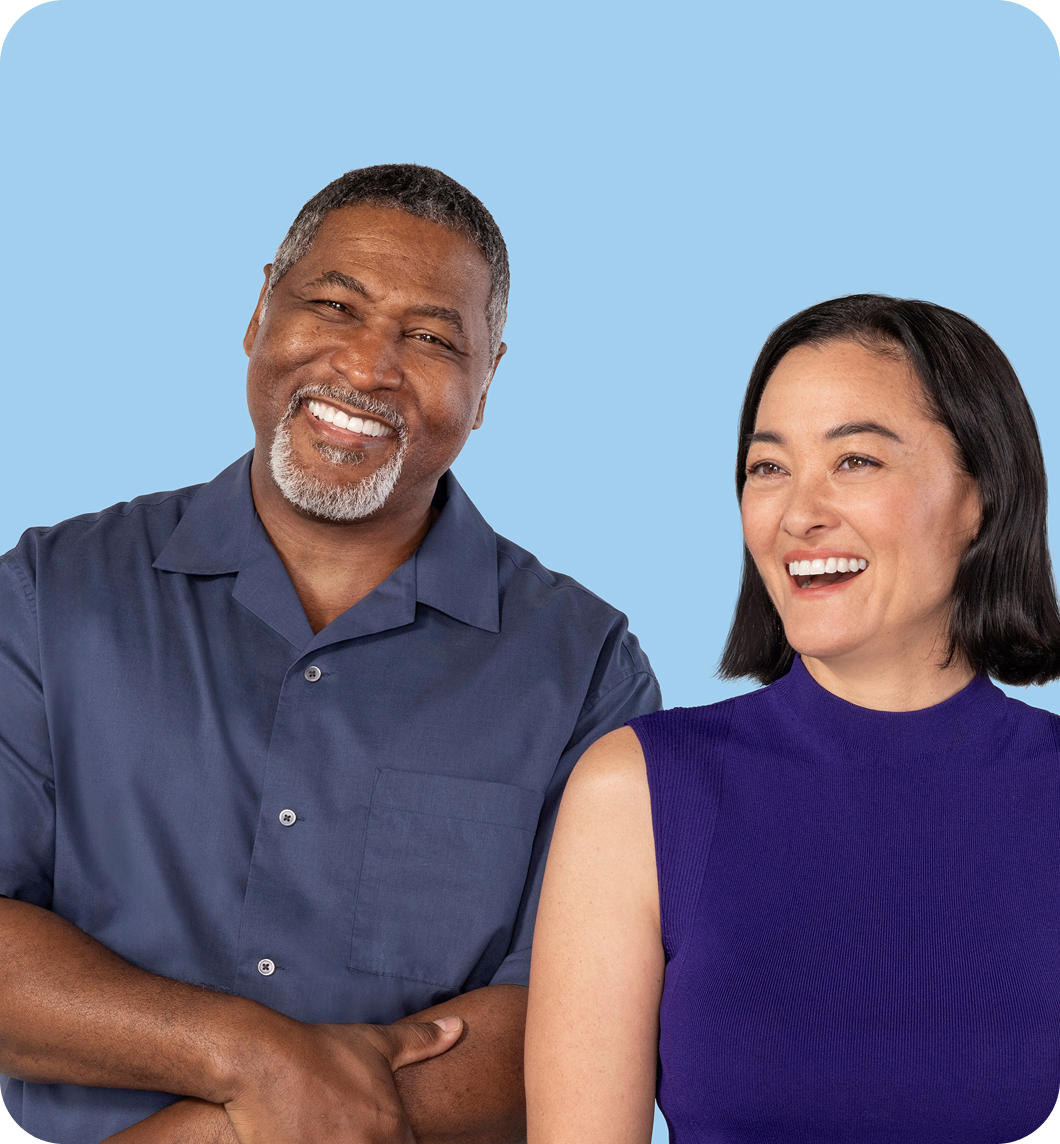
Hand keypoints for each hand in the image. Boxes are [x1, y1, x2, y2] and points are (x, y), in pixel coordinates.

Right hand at [223, 1016, 462, 1143]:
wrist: (263, 1061)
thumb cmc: (321, 1051)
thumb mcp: (377, 1043)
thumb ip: (422, 1042)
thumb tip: (459, 1027)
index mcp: (389, 1130)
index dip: (394, 1140)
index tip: (371, 1126)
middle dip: (366, 1141)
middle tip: (346, 1124)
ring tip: (326, 1128)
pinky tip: (308, 1136)